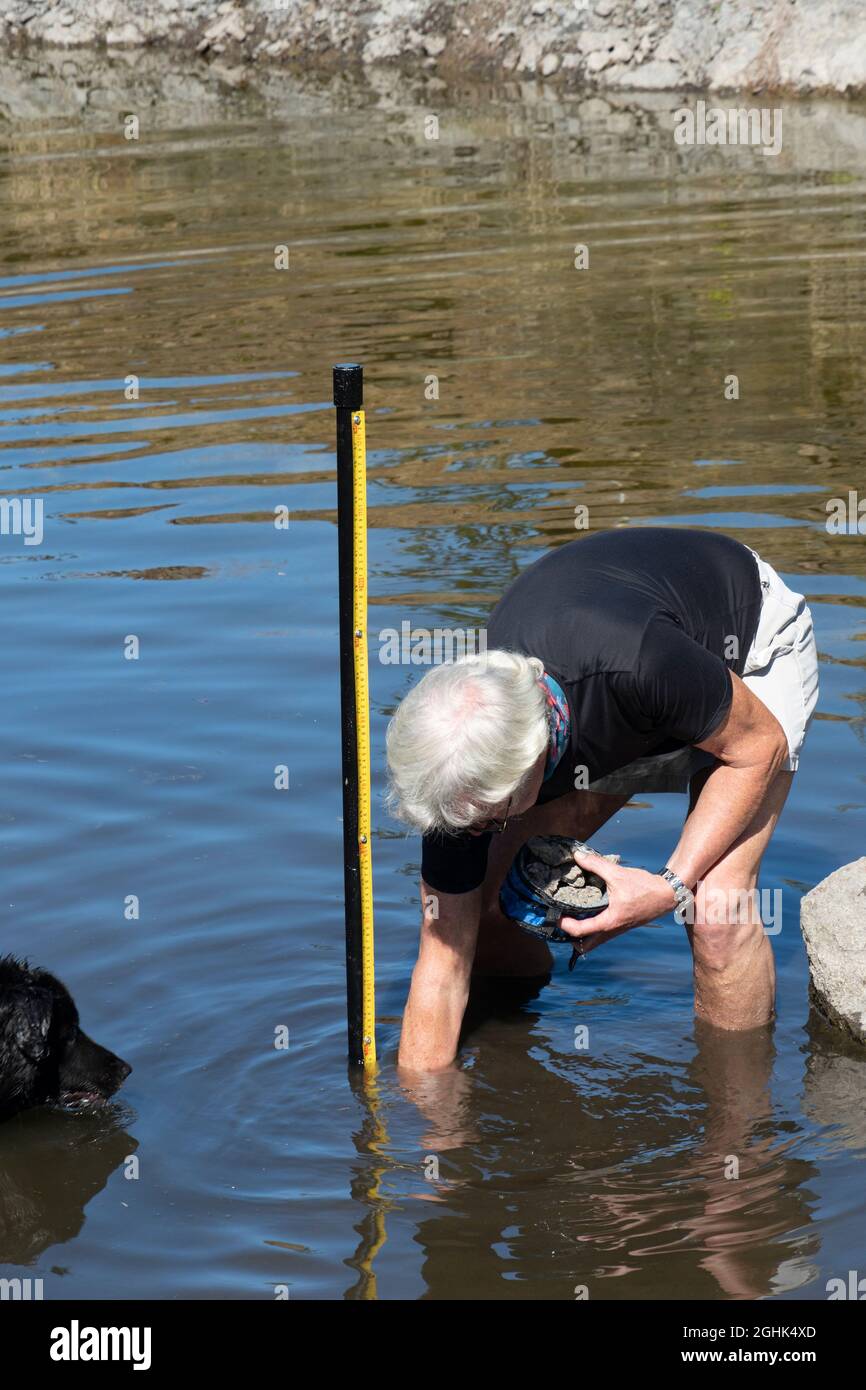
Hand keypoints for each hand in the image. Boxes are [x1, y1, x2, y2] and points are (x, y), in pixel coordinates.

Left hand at [557, 848, 677, 944]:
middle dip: (572, 939)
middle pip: (587, 944)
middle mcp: (613, 929)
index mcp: (610, 921)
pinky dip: (593, 929)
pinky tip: (589, 916)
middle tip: (561, 927)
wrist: (667, 893)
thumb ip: (596, 865)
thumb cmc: (645, 887)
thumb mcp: (618, 874)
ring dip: (583, 935)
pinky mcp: (623, 925)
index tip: (556, 916)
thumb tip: (578, 856)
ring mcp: (619, 929)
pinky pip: (604, 933)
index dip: (565, 925)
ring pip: (596, 940)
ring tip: (570, 923)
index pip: (581, 930)